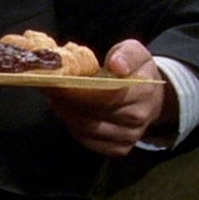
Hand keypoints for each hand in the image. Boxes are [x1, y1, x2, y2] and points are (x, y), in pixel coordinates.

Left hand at [44, 40, 174, 156]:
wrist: (150, 95)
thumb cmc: (135, 70)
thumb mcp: (135, 51)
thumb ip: (126, 54)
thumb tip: (116, 65)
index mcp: (143, 91)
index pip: (106, 95)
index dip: (79, 89)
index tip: (57, 79)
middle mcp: (138, 117)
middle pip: (94, 113)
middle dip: (67, 100)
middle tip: (48, 86)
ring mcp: (129, 136)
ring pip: (88, 129)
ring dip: (66, 114)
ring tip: (53, 97)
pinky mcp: (119, 148)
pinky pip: (89, 141)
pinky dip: (72, 126)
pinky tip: (64, 110)